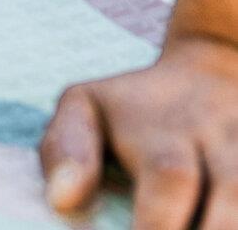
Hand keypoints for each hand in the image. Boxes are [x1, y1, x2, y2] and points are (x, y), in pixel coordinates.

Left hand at [40, 36, 237, 226]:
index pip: (170, 178)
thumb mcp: (86, 106)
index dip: (159, 225)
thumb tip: (61, 202)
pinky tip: (227, 223)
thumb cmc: (134, 108)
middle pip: (233, 195)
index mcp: (167, 130)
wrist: (218, 68)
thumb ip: (68, 150)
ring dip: (233, 227)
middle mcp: (225, 142)